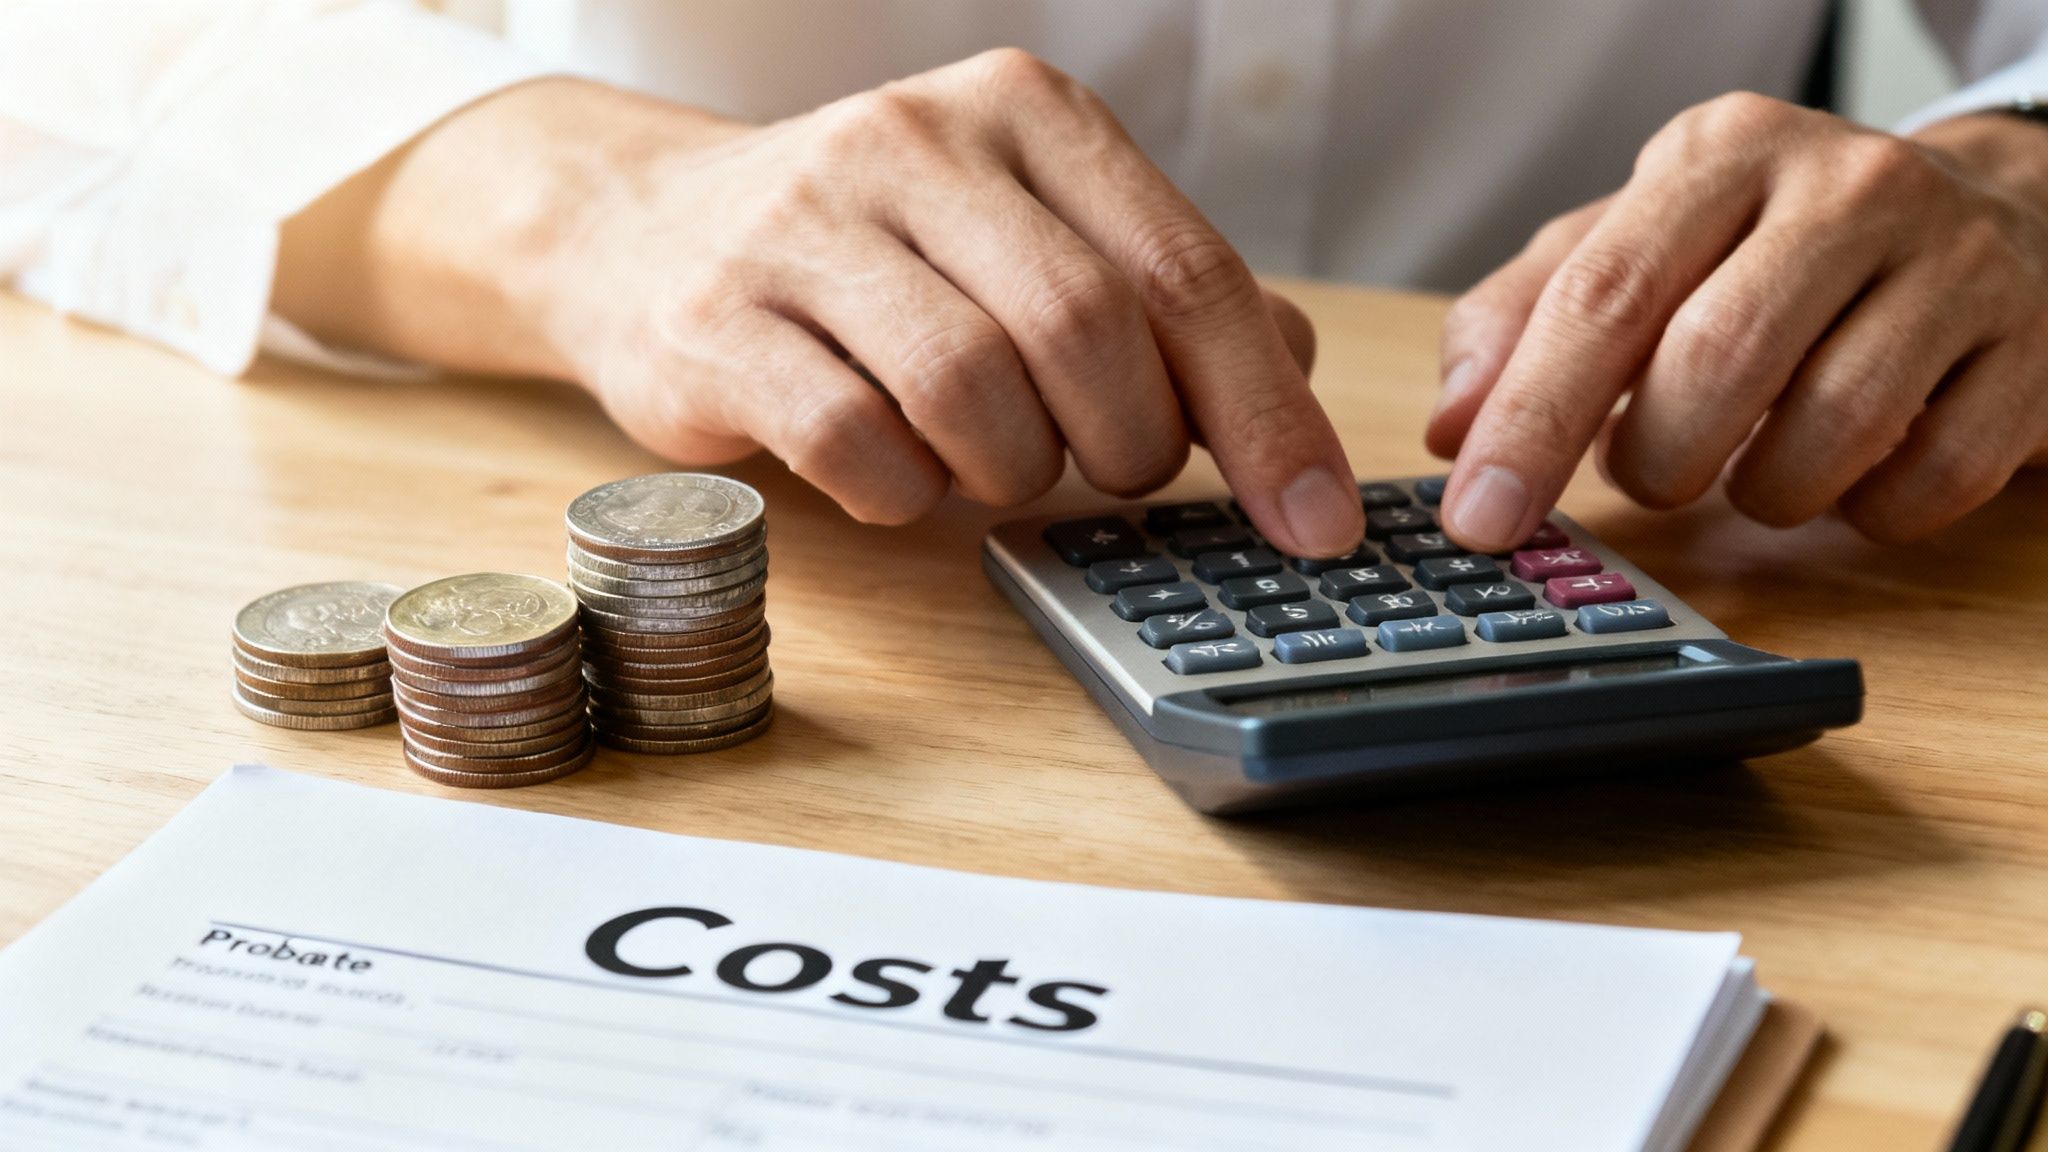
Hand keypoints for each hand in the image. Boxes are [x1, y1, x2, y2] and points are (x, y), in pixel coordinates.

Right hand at [279, 59, 1362, 556]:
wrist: (646, 232)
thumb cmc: (880, 257)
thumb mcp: (1031, 240)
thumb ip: (1163, 298)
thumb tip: (1294, 370)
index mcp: (1022, 112)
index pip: (1183, 270)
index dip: (1264, 414)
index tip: (1315, 523)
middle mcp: (913, 139)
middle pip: (1084, 328)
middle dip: (1124, 442)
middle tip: (1109, 470)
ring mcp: (801, 226)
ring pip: (970, 388)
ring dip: (1007, 468)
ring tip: (986, 458)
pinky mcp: (713, 321)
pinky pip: (853, 444)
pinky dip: (902, 492)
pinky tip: (894, 472)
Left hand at [1427, 93, 2047, 549]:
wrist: (2003, 218)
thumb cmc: (1776, 249)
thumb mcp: (1641, 247)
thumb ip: (1526, 320)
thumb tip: (1449, 425)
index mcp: (1721, 154)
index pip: (1604, 295)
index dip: (1531, 419)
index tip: (1479, 517)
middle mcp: (1845, 187)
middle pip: (1713, 363)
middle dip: (1656, 460)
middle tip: (1651, 473)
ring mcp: (1956, 262)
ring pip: (1826, 432)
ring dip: (1762, 491)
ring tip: (1757, 459)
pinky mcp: (2031, 350)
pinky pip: (1926, 480)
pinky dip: (1865, 510)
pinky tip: (1854, 467)